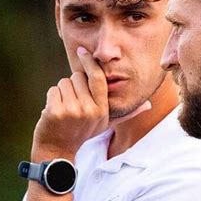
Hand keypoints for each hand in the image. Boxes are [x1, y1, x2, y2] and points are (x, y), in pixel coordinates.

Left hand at [31, 48, 149, 160]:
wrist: (58, 149)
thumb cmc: (83, 133)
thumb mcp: (106, 123)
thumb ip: (126, 113)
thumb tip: (148, 105)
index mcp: (102, 110)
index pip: (98, 78)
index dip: (90, 62)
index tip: (82, 51)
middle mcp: (89, 110)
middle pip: (77, 77)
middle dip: (73, 85)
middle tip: (72, 103)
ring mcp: (72, 111)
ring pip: (64, 83)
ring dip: (62, 92)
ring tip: (64, 109)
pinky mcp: (56, 112)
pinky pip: (53, 91)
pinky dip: (52, 99)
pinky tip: (55, 112)